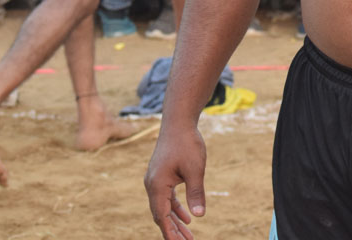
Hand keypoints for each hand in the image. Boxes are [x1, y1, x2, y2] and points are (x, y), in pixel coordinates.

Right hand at [144, 124, 206, 239]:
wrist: (178, 122)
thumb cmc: (187, 144)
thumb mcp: (195, 170)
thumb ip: (196, 193)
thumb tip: (199, 216)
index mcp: (157, 185)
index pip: (161, 217)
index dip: (170, 233)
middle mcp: (152, 184)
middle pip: (161, 215)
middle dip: (174, 231)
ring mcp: (155, 180)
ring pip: (164, 207)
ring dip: (175, 221)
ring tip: (189, 235)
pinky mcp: (161, 175)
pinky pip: (166, 198)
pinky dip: (175, 208)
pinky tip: (187, 216)